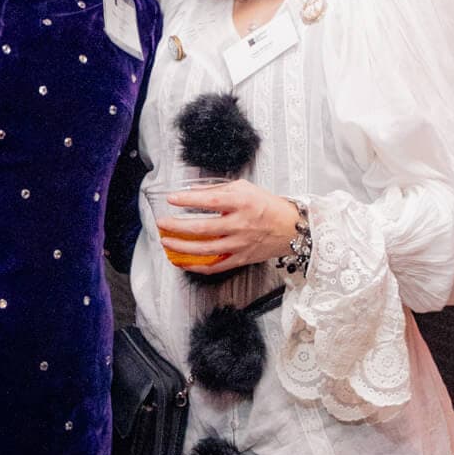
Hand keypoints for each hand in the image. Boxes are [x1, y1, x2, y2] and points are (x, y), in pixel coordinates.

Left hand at [162, 180, 299, 270]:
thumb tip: (192, 190)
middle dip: (177, 226)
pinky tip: (183, 262)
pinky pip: (216, 266)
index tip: (171, 198)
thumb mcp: (244, 188)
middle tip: (162, 223)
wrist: (291, 228)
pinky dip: (197, 266)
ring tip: (166, 242)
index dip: (188, 199)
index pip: (209, 200)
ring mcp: (240, 244)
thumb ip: (217, 189)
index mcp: (241, 202)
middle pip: (203, 228)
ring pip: (205, 249)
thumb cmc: (267, 205)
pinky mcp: (241, 258)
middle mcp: (240, 224)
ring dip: (182, 247)